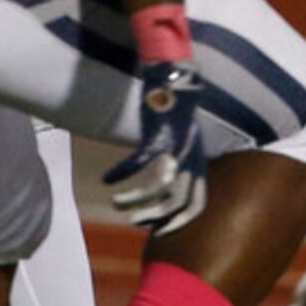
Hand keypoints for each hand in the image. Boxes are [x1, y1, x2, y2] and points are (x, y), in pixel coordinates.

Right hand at [101, 63, 208, 234]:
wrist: (176, 74)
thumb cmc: (176, 108)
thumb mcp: (186, 138)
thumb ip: (181, 159)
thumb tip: (167, 179)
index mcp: (198, 161)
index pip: (198, 202)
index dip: (180, 221)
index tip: (159, 230)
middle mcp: (191, 158)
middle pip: (176, 201)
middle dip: (153, 215)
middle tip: (132, 221)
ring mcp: (175, 147)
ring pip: (156, 186)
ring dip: (134, 198)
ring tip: (115, 201)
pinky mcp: (158, 135)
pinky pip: (138, 163)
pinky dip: (122, 173)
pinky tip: (108, 179)